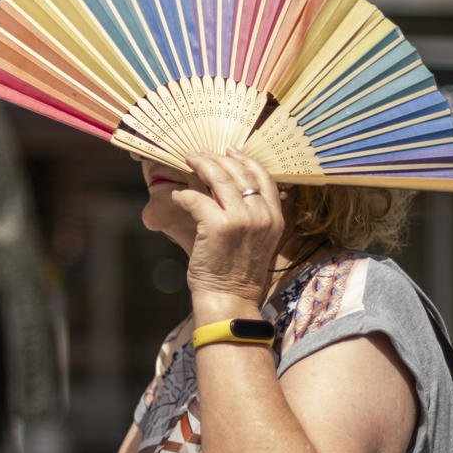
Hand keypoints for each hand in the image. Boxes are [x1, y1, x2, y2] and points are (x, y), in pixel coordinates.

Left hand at [173, 151, 284, 322]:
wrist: (230, 301)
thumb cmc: (237, 275)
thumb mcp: (257, 241)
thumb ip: (250, 215)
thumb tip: (225, 189)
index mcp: (275, 218)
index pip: (264, 177)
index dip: (245, 160)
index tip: (230, 152)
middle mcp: (262, 216)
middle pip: (240, 172)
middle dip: (218, 159)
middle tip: (201, 155)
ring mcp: (241, 220)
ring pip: (220, 179)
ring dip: (202, 166)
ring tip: (189, 161)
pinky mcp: (218, 226)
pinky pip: (197, 199)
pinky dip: (184, 195)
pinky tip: (178, 196)